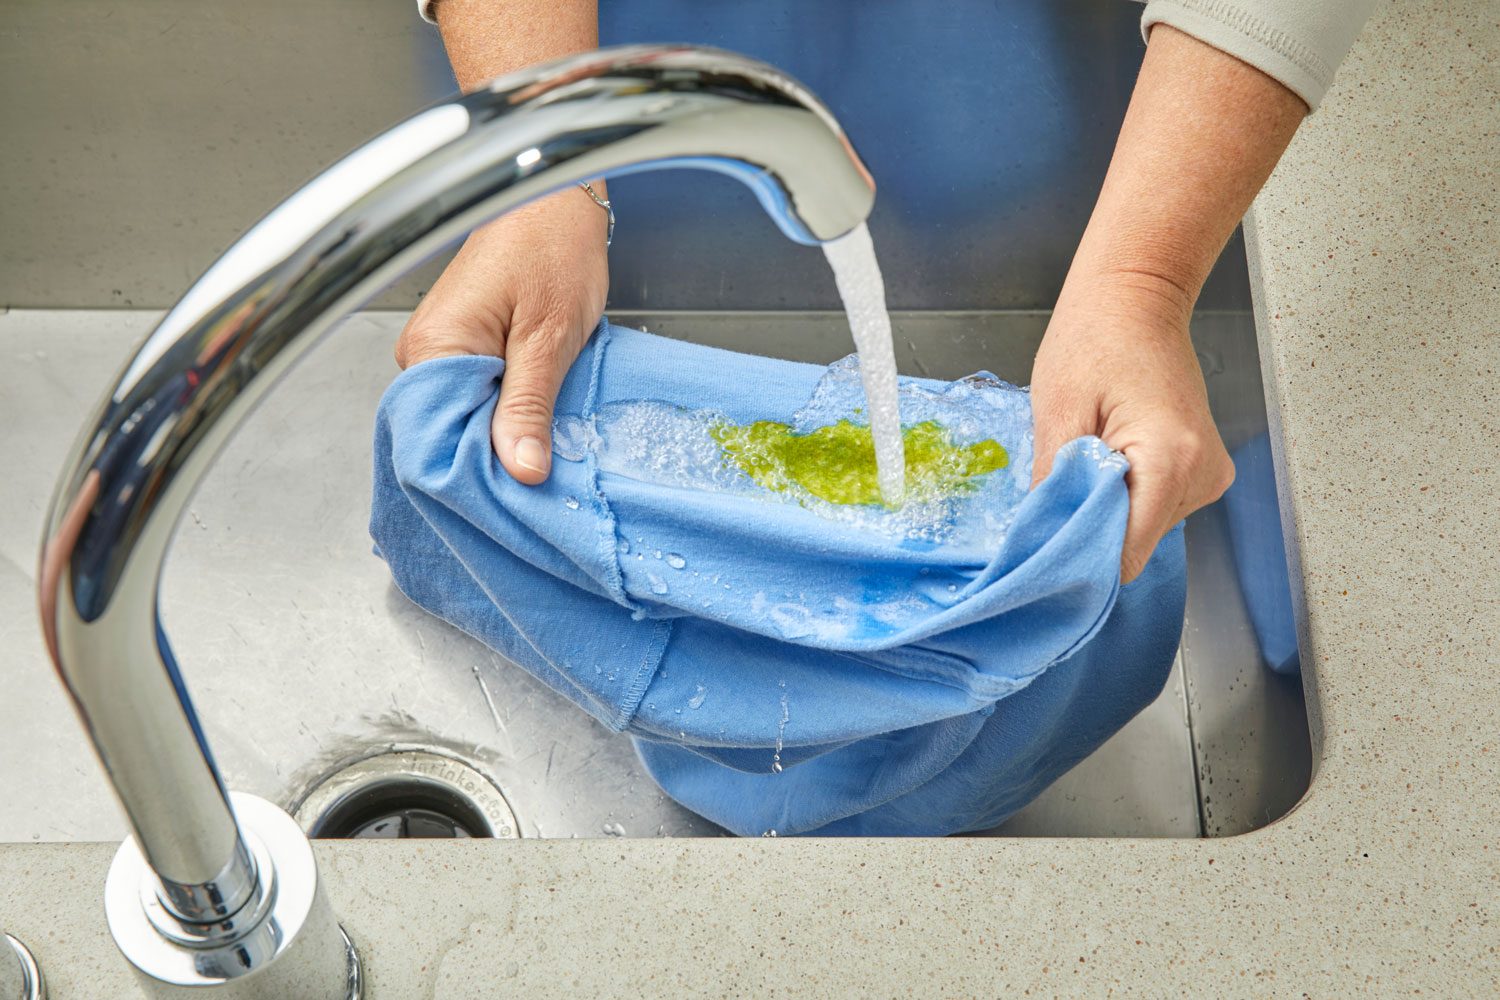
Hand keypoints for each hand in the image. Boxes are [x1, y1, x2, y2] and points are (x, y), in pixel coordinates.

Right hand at [395, 186, 609, 483]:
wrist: (557, 195)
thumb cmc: (553, 244)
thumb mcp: (551, 335)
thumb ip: (530, 405)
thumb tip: (520, 469)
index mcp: (433, 347)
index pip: (436, 438)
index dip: (476, 473)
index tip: (516, 501)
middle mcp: (424, 351)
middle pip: (451, 433)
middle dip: (494, 460)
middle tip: (540, 487)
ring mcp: (442, 349)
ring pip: (469, 417)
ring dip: (505, 437)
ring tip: (543, 459)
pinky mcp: (465, 346)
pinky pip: (480, 396)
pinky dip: (508, 414)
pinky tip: (535, 427)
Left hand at [1029, 273, 1233, 582]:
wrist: (1135, 299)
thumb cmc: (1095, 339)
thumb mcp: (1057, 412)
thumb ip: (1054, 484)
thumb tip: (1042, 541)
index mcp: (1170, 459)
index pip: (1126, 552)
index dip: (1081, 560)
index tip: (1044, 551)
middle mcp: (1202, 475)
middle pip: (1134, 542)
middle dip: (1088, 528)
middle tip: (1055, 489)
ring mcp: (1207, 475)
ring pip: (1141, 527)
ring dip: (1104, 507)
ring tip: (1086, 456)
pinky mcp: (1201, 472)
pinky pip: (1152, 506)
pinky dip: (1122, 494)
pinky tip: (1107, 456)